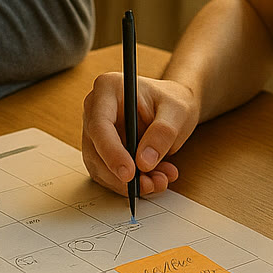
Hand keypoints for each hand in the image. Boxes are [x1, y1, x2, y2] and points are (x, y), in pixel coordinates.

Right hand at [81, 72, 193, 196]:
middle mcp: (95, 109)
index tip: (129, 173)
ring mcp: (95, 131)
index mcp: (108, 88)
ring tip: (158, 181)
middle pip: (95, 150)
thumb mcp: (177, 112)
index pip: (100, 125)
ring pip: (100, 167)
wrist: (173, 109)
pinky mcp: (101, 150)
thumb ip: (162, 134)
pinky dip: (129, 183)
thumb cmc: (173, 102)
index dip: (111, 152)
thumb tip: (144, 162)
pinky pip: (108, 174)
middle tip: (150, 184)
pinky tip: (153, 179)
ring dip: (127, 183)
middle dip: (121, 175)